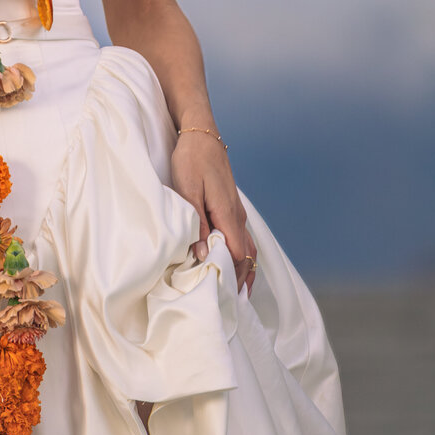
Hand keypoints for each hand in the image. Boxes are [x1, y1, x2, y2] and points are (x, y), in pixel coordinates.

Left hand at [170, 132, 257, 294]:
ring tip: (234, 290)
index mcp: (228, 214)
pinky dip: (240, 253)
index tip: (222, 295)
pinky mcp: (230, 205)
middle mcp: (237, 215)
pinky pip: (241, 236)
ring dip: (242, 267)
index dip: (232, 276)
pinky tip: (231, 260)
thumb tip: (201, 254)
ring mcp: (236, 210)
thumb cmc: (191, 159)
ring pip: (247, 246)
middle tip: (229, 302)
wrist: (200, 132)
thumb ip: (196, 222)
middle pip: (247, 255)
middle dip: (240, 278)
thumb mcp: (187, 189)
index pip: (238, 254)